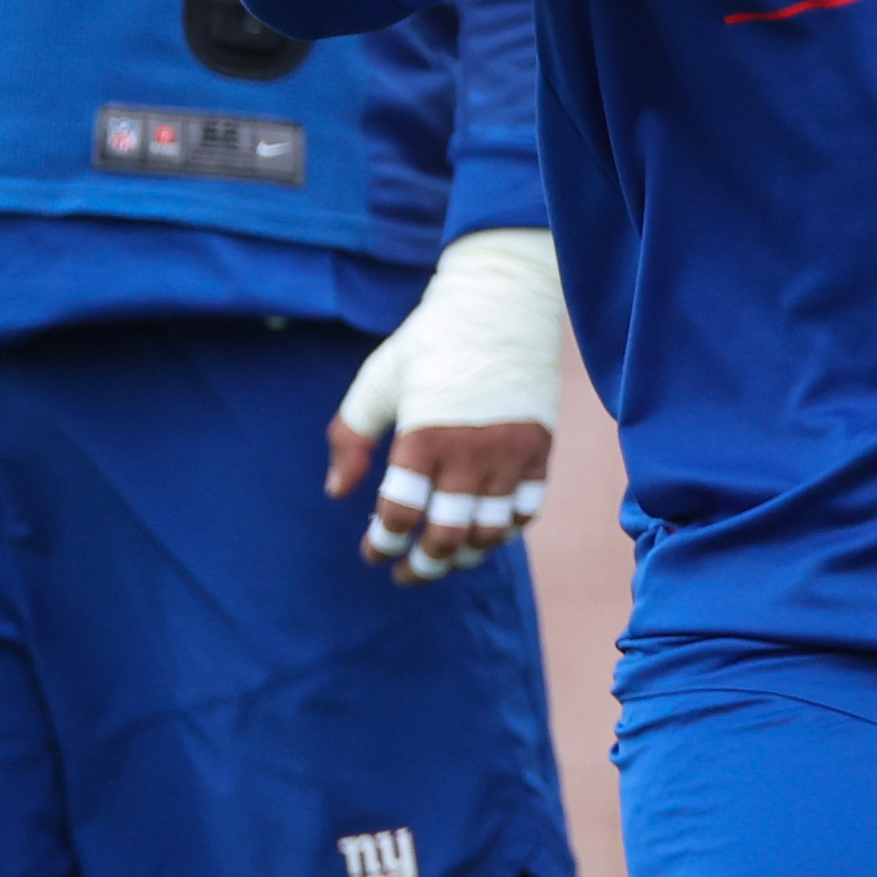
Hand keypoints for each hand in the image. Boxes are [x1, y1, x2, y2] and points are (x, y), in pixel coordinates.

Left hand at [328, 225, 567, 579]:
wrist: (501, 304)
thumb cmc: (430, 341)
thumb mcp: (378, 380)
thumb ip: (351, 436)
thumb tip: (338, 493)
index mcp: (422, 437)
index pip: (399, 514)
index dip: (381, 543)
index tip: (372, 551)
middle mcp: (468, 454)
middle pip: (446, 537)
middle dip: (422, 565)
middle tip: (406, 572)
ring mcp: (508, 455)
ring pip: (488, 532)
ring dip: (463, 556)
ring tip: (444, 558)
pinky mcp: (538, 451)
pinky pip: (525, 511)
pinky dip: (504, 530)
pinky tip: (484, 530)